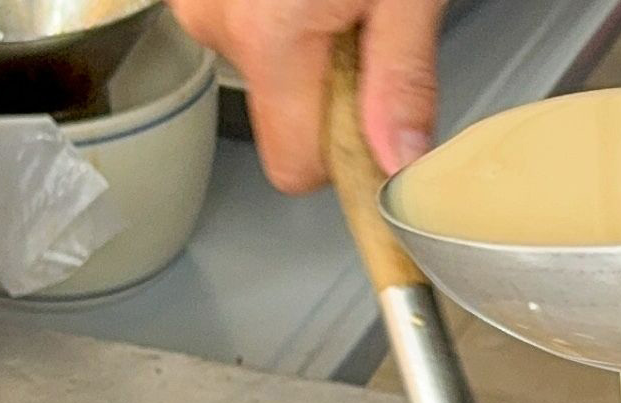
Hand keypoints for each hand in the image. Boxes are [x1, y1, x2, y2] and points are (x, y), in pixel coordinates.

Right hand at [168, 0, 446, 193]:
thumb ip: (402, 81)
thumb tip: (398, 162)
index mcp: (270, 37)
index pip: (294, 168)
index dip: (339, 156)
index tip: (373, 122)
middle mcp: (217, 19)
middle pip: (280, 112)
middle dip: (325, 82)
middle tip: (362, 16)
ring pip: (261, 61)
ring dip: (300, 35)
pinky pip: (241, 17)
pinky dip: (275, 3)